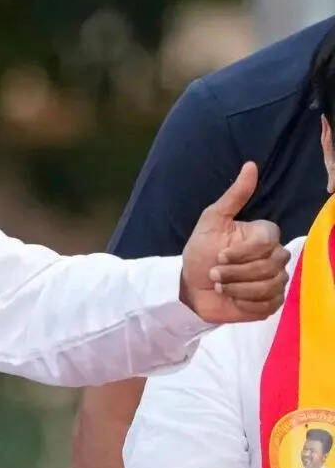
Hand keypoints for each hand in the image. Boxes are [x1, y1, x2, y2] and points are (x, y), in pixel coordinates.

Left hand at [180, 162, 289, 323]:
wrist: (191, 286)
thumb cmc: (200, 252)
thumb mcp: (212, 221)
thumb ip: (234, 196)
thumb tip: (250, 165)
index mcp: (263, 235)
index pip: (269, 240)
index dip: (243, 252)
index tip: (220, 256)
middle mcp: (275, 256)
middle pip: (272, 265)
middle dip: (236, 272)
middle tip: (214, 274)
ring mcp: (276, 280)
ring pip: (270, 285)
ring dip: (238, 288)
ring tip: (219, 285)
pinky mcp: (273, 302)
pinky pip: (269, 302)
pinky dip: (245, 302)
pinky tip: (232, 298)